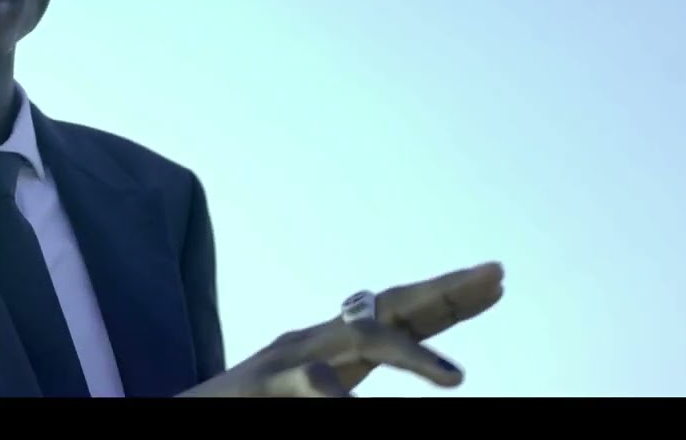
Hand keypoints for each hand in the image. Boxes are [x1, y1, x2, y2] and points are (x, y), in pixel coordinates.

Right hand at [185, 261, 504, 396]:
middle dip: (444, 294)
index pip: (401, 314)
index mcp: (336, 345)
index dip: (448, 297)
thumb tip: (434, 366)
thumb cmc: (258, 402)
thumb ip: (354, 376)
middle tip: (495, 276)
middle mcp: (317, 340)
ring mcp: (290, 359)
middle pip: (390, 309)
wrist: (189, 409)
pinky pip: (308, 385)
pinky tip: (348, 401)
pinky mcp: (262, 385)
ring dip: (410, 355)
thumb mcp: (321, 389)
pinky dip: (332, 394)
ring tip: (455, 378)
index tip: (496, 282)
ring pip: (358, 342)